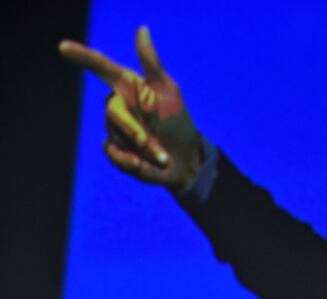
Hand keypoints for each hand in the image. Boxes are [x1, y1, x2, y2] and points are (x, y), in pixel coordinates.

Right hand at [59, 26, 201, 190]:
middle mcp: (118, 105)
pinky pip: (111, 152)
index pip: (101, 67)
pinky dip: (128, 160)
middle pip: (111, 110)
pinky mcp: (115, 150)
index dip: (82, 56)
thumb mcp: (168, 91)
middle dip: (133, 127)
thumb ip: (151, 63)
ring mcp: (114, 127)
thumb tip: (141, 29)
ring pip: (112, 132)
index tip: (63, 47)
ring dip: (139, 145)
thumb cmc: (177, 121)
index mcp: (128, 86)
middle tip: (148, 140)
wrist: (184, 159)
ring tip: (157, 152)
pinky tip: (141, 162)